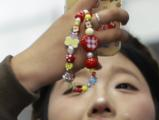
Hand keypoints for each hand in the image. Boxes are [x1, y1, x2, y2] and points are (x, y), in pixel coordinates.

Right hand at [9, 0, 128, 93]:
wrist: (33, 66)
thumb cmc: (43, 48)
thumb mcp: (57, 29)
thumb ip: (73, 27)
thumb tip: (85, 29)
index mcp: (70, 16)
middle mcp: (79, 26)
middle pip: (108, 14)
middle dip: (121, 14)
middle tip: (124, 18)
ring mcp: (84, 42)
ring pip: (112, 34)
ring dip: (122, 35)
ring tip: (125, 37)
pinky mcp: (85, 58)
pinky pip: (102, 54)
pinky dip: (106, 54)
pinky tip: (108, 55)